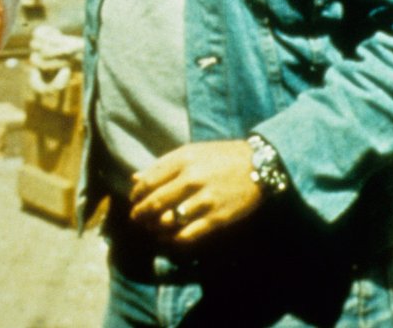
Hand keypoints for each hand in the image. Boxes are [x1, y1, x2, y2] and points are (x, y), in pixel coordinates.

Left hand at [128, 140, 262, 244]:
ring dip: (155, 228)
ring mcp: (204, 200)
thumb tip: (135, 179)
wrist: (258, 165)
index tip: (134, 201)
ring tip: (153, 229)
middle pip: (155, 203)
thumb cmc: (220, 157)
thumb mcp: (190, 152)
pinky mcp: (217, 218)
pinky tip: (170, 238)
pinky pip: (187, 235)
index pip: (148, 182)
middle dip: (140, 214)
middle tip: (137, 219)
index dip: (136, 195)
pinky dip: (174, 240)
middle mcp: (191, 179)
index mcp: (182, 160)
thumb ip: (162, 165)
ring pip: (168, 221)